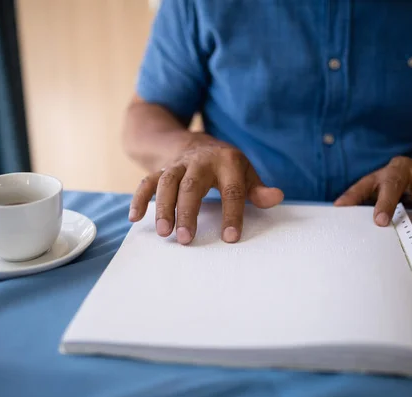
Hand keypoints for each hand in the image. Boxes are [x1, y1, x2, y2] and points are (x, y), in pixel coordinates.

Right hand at [128, 134, 283, 244]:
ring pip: (167, 183)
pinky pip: (147, 182)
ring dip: (163, 208)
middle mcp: (201, 161)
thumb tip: (276, 198)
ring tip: (163, 233)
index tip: (230, 238)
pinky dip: (139, 198)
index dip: (232, 214)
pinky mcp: (161, 169)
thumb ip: (258, 189)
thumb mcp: (246, 173)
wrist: (196, 142)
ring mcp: (178, 165)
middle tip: (185, 240)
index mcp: (228, 162)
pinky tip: (135, 218)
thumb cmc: (226, 166)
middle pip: (192, 185)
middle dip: (187, 212)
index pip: (232, 190)